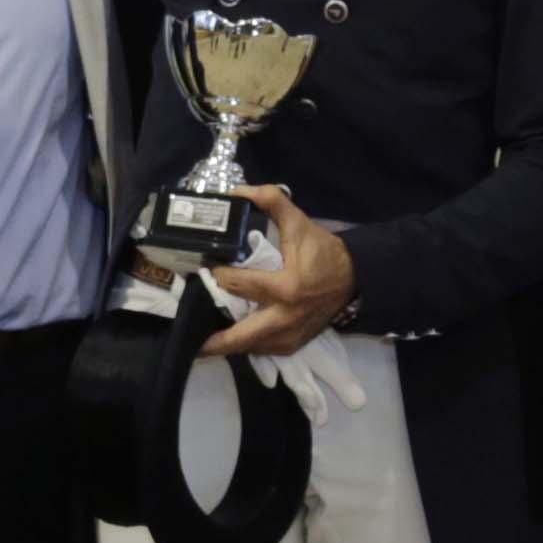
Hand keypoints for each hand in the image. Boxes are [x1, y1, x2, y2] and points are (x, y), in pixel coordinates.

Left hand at [201, 184, 356, 359]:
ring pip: (250, 348)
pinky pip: (263, 350)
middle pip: (241, 336)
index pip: (239, 284)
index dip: (218, 275)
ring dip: (227, 345)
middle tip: (188, 339)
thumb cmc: (323, 251)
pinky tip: (229, 341)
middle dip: (214, 341)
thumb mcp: (299, 223)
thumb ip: (272, 201)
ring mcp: (291, 335)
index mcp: (286, 287)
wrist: (354, 277)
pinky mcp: (295, 344)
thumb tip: (240, 191)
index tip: (207, 267)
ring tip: (202, 341)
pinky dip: (245, 346)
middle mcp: (286, 317)